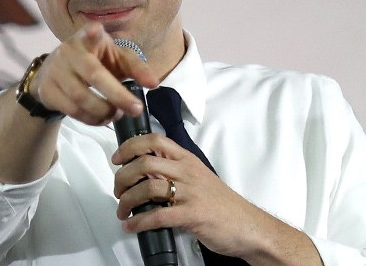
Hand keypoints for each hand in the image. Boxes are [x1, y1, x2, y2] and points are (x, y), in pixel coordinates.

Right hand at [29, 22, 158, 124]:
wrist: (54, 72)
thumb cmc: (93, 62)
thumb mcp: (114, 59)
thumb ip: (135, 68)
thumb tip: (153, 84)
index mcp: (87, 38)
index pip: (89, 32)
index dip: (91, 33)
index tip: (95, 30)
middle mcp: (69, 51)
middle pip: (94, 74)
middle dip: (118, 95)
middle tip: (137, 109)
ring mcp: (56, 71)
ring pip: (81, 97)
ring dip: (104, 111)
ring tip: (118, 114)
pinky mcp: (47, 90)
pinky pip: (72, 110)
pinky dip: (91, 119)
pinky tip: (102, 118)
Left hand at [112, 133, 266, 258]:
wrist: (248, 226)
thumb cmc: (221, 203)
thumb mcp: (197, 176)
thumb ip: (173, 170)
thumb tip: (143, 172)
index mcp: (187, 159)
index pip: (154, 140)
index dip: (130, 147)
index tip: (117, 158)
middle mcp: (187, 172)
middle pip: (144, 163)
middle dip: (122, 178)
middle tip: (117, 190)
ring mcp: (190, 193)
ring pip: (148, 188)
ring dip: (127, 201)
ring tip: (123, 211)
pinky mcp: (192, 215)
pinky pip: (158, 216)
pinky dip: (139, 222)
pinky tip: (132, 226)